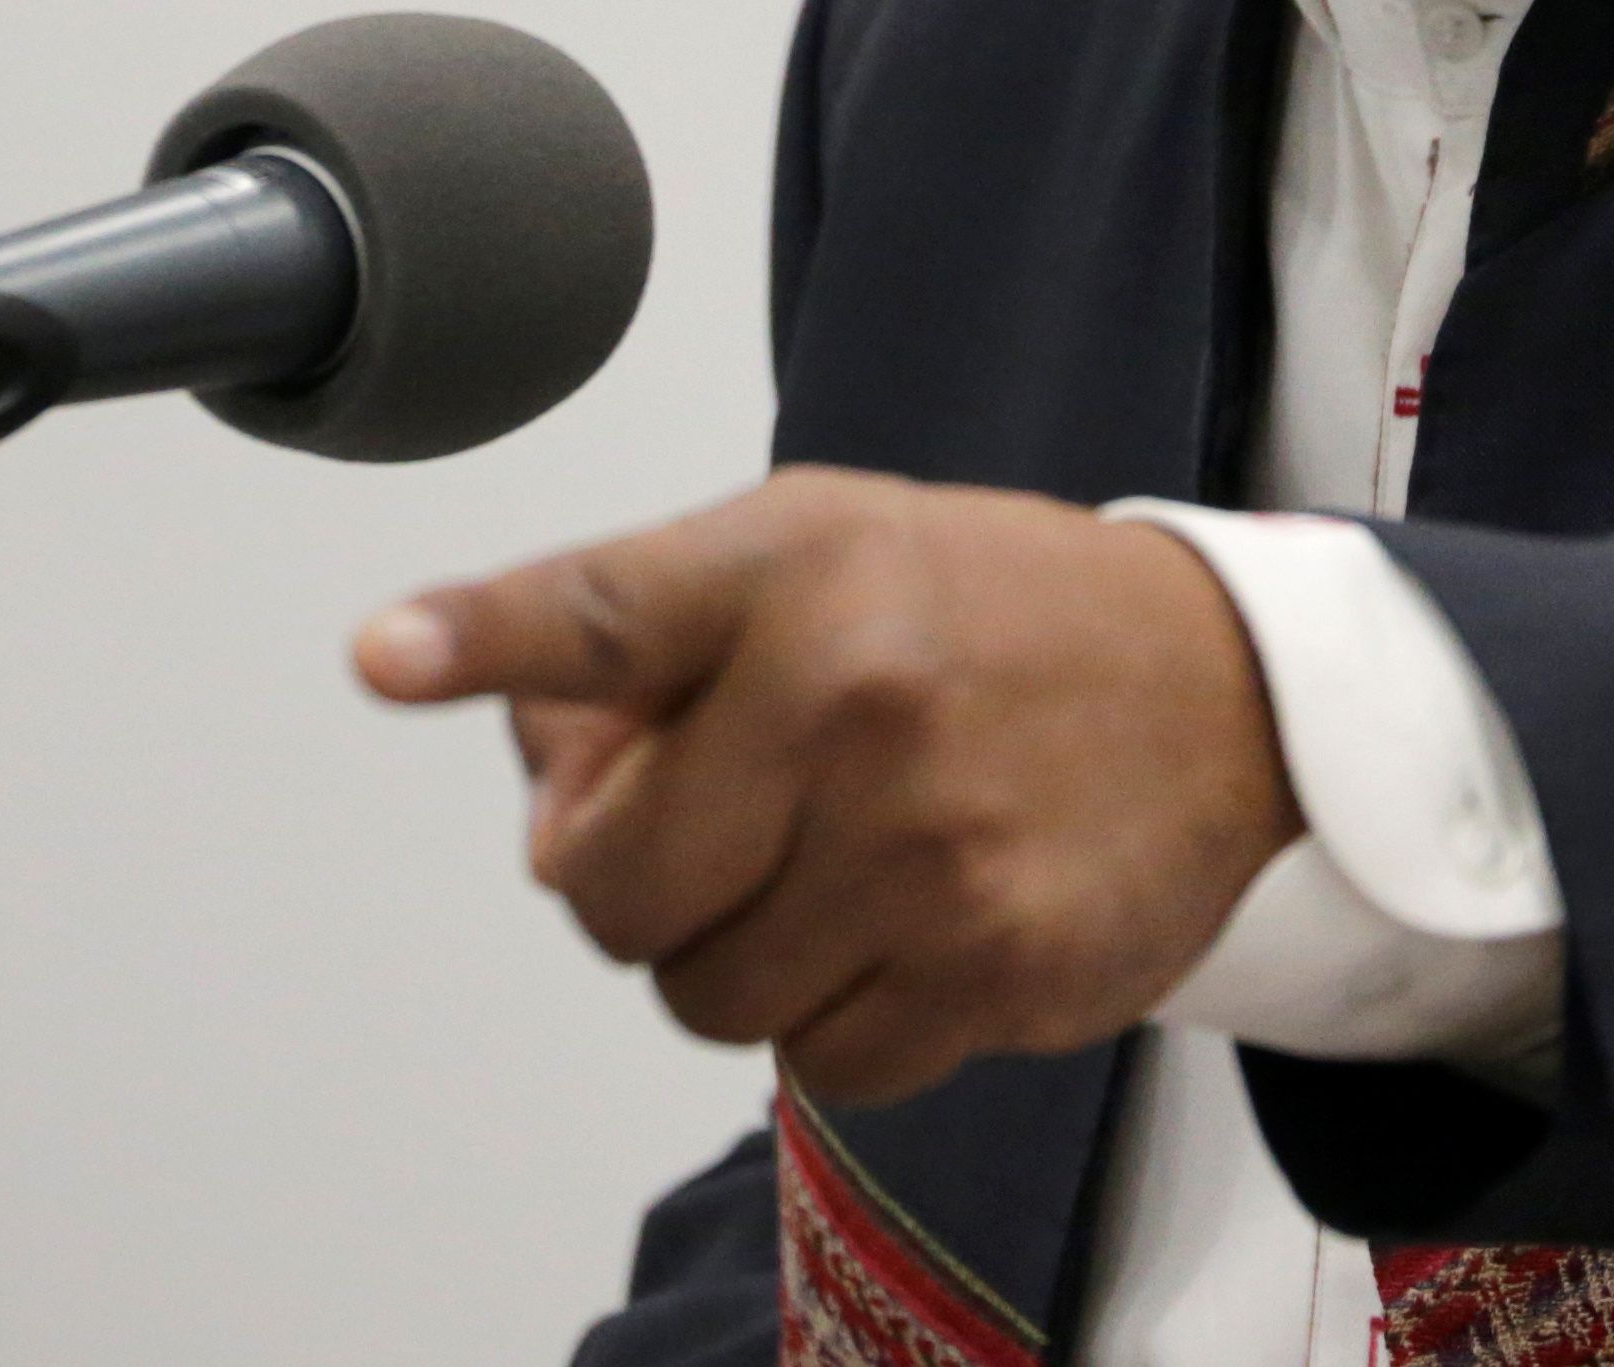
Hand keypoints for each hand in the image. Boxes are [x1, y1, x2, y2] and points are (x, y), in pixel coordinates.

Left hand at [353, 467, 1300, 1104]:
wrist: (1226, 685)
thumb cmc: (982, 612)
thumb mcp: (814, 550)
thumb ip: (646, 647)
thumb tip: (539, 793)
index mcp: (793, 572)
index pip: (607, 611)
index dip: (484, 636)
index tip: (386, 654)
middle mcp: (854, 700)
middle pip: (610, 892)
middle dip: (635, 880)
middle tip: (716, 824)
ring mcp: (929, 847)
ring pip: (705, 998)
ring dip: (736, 957)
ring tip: (827, 864)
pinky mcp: (998, 966)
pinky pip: (822, 1064)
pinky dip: (837, 1019)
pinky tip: (902, 921)